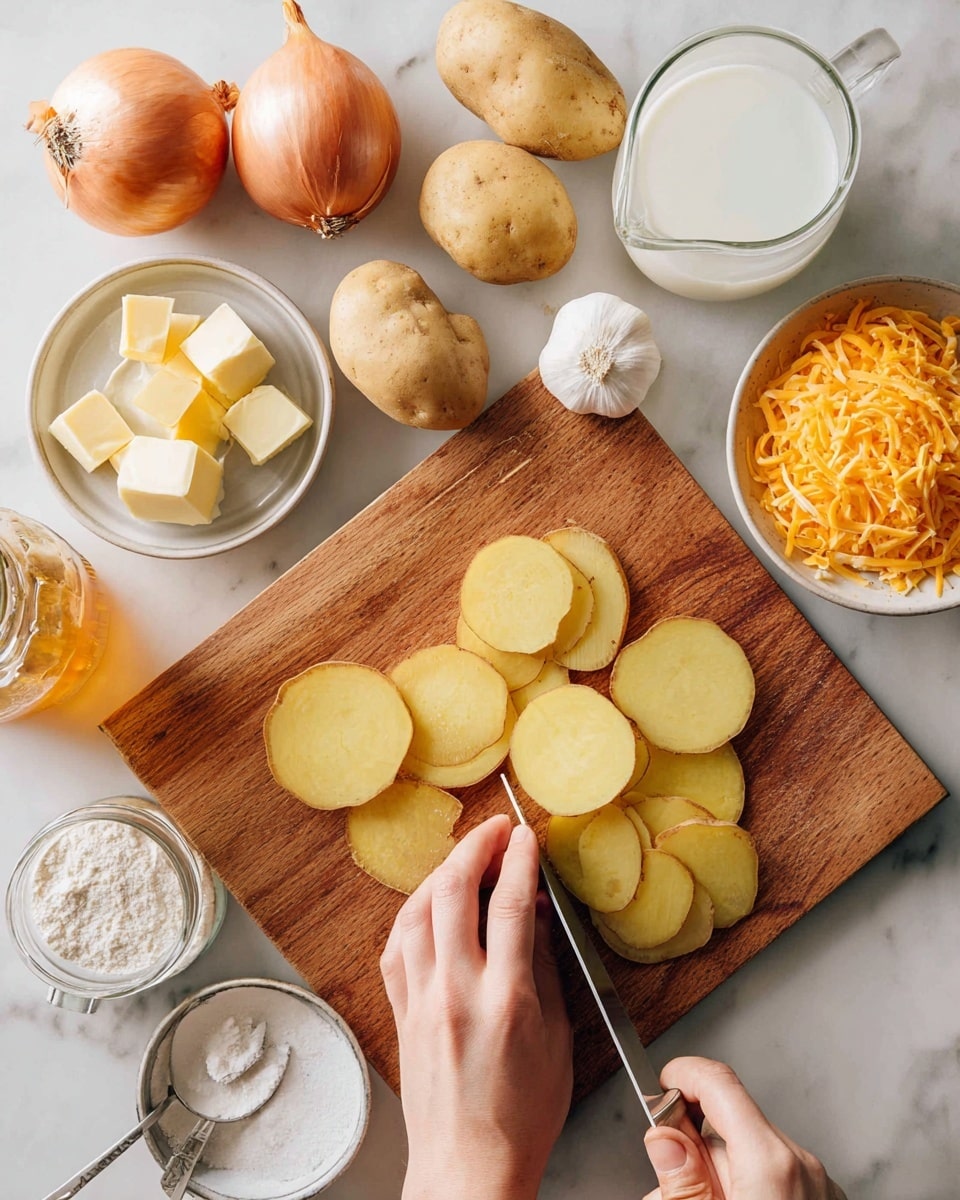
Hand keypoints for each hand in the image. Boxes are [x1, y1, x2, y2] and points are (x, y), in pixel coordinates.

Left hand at [380, 814, 572, 1199]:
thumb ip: (545, 967)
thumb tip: (537, 911)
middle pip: (455, 892)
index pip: (511, 905)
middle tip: (497, 829)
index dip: (520, 860)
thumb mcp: (557, 1039)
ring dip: (442, 871)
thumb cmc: (521, 1116)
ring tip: (466, 856)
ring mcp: (421, 1000)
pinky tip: (432, 901)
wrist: (468, 1169)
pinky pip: (397, 943)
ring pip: (418, 910)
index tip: (527, 836)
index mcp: (506, 1000)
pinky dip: (415, 910)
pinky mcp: (400, 1012)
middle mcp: (456, 992)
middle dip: (477, 847)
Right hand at [644, 1057, 845, 1199]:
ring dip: (724, 1175)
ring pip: (751, 1153)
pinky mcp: (825, 1197)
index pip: (718, 1081)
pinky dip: (753, 1189)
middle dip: (696, 1150)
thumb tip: (663, 1137)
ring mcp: (819, 1183)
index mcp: (770, 1161)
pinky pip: (777, 1175)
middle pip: (728, 1125)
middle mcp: (801, 1163)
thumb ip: (683, 1179)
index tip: (660, 1089)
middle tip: (677, 1192)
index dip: (682, 1075)